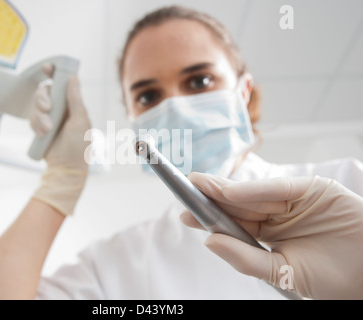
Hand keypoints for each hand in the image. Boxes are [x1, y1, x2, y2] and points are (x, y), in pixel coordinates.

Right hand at [30, 64, 90, 215]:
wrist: (65, 168)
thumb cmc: (78, 146)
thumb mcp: (80, 121)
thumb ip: (75, 100)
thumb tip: (73, 77)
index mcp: (74, 104)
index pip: (63, 83)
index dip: (54, 73)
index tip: (47, 67)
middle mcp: (61, 108)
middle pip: (45, 91)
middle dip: (42, 99)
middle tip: (47, 109)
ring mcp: (49, 117)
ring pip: (36, 105)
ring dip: (39, 116)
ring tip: (47, 130)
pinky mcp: (39, 127)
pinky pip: (31, 118)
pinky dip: (35, 125)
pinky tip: (42, 134)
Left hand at [180, 173, 362, 299]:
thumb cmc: (333, 277)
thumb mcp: (283, 273)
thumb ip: (247, 259)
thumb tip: (210, 242)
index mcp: (270, 235)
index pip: (234, 223)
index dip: (210, 217)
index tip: (185, 213)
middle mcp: (279, 215)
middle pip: (240, 204)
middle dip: (213, 198)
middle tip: (187, 190)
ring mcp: (295, 201)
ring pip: (254, 194)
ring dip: (227, 189)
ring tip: (200, 186)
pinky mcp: (313, 189)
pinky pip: (280, 188)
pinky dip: (255, 190)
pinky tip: (231, 192)